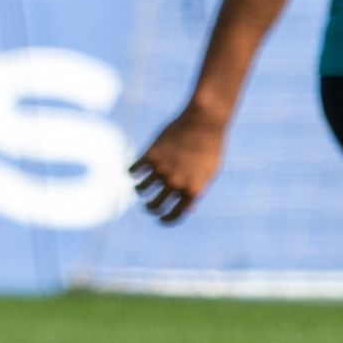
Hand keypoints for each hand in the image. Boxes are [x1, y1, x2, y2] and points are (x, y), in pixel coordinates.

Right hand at [130, 104, 226, 224]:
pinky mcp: (150, 155)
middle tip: (149, 205)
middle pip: (154, 205)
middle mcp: (175, 183)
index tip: (161, 218)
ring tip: (142, 188)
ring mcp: (161, 170)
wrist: (204, 122)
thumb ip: (194, 192)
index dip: (165, 220)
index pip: (174, 215)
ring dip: (141, 190)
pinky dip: (134, 172)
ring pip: (141, 189)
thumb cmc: (209, 147)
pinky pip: (133, 171)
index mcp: (192, 190)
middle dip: (151, 207)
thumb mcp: (208, 173)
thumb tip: (185, 209)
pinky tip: (137, 170)